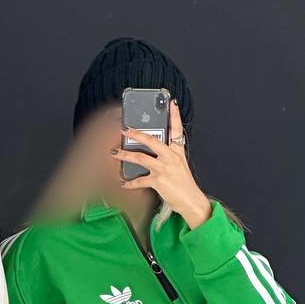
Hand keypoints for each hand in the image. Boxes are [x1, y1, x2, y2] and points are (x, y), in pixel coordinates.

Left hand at [113, 102, 211, 228]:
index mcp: (177, 151)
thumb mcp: (179, 165)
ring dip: (125, 155)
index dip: (175, 116)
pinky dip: (130, 183)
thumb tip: (155, 152)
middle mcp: (171, 157)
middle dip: (136, 134)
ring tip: (115, 153)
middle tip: (125, 129)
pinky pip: (140, 181)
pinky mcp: (159, 181)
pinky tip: (122, 183)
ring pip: (141, 158)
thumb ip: (169, 155)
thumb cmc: (183, 184)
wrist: (190, 200)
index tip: (172, 103)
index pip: (177, 129)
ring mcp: (164, 168)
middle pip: (152, 140)